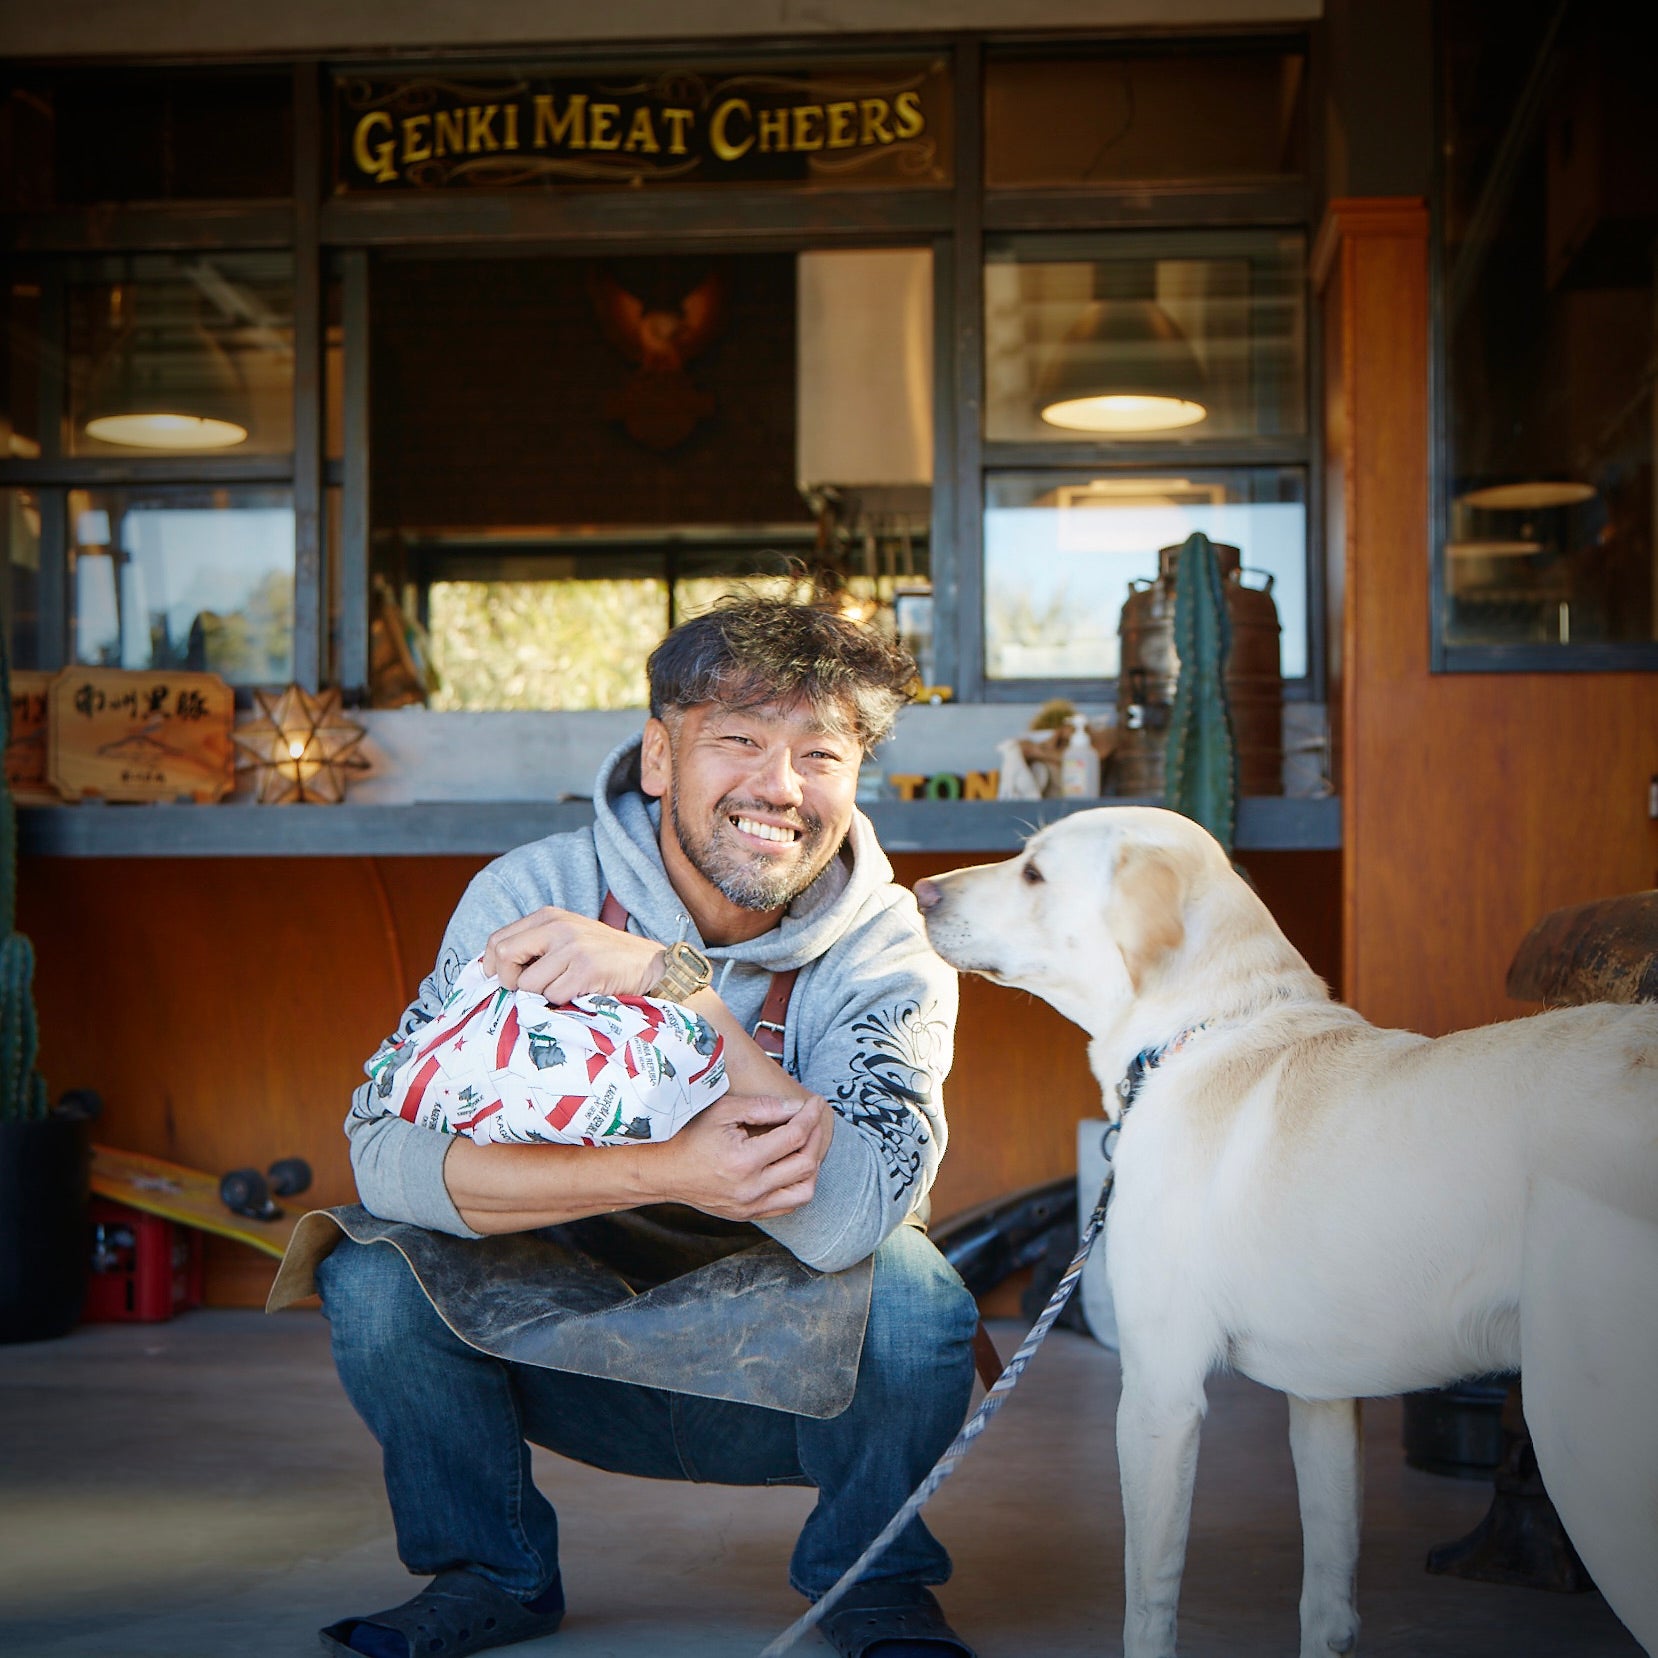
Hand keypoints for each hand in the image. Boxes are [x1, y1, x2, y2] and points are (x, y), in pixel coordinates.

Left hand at [481, 907, 665, 1002]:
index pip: (497, 940)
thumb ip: (533, 947)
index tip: (504, 980)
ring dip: (541, 995)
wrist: (649, 964)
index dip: (493, 966)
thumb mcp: (566, 939)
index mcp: (548, 916)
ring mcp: (572, 946)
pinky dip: (562, 1001)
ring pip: (527, 984)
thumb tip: (492, 971)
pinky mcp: (586, 968)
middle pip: (503, 956)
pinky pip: (553, 995)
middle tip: (528, 990)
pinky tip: (580, 991)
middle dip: (509, 981)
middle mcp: (558, 926)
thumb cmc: (603, 957)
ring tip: (565, 987)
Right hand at [650, 1092, 833, 1220]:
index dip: (811, 1116)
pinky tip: (791, 1163)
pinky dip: (798, 1184)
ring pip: (804, 1192)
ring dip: (812, 1165)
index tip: (817, 1103)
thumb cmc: (689, 1134)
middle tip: (814, 1119)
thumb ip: (763, 1107)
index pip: (795, 1136)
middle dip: (817, 1136)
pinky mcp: (748, 1215)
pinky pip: (788, 1205)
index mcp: (743, 1161)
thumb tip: (797, 1107)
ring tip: (806, 1143)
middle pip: (806, 1164)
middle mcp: (750, 1189)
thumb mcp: (723, 1110)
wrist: (662, 1170)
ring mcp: (750, 1206)